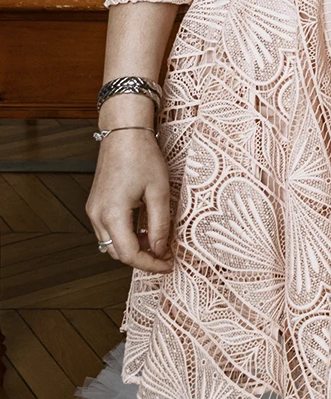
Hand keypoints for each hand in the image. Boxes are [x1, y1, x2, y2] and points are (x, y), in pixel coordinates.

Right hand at [87, 125, 173, 272]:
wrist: (124, 134)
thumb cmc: (142, 157)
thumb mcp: (159, 191)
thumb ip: (159, 224)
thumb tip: (160, 250)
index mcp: (112, 214)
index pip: (128, 254)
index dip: (150, 264)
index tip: (168, 265)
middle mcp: (97, 216)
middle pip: (117, 253)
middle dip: (142, 258)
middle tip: (167, 256)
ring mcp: (93, 210)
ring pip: (111, 244)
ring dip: (134, 248)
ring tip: (159, 243)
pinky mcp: (96, 205)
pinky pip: (109, 230)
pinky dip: (126, 236)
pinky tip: (145, 230)